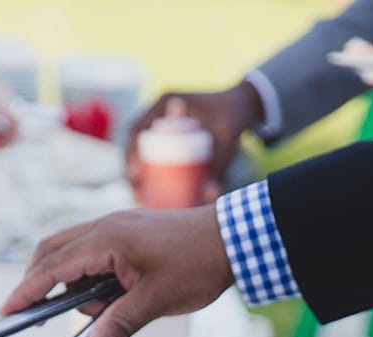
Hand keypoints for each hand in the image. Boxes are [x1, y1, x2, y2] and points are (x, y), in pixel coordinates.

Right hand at [0, 205, 232, 336]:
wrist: (232, 237)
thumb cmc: (197, 266)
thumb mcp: (155, 302)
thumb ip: (118, 326)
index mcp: (106, 240)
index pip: (53, 266)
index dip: (27, 290)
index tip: (7, 310)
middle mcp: (104, 226)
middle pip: (52, 253)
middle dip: (42, 285)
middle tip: (40, 318)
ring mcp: (115, 226)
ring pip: (72, 252)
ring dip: (74, 285)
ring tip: (105, 312)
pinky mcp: (127, 232)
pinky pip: (93, 252)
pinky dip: (90, 276)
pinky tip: (111, 297)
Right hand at [125, 83, 263, 198]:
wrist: (242, 104)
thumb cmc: (233, 118)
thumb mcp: (226, 141)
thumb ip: (220, 167)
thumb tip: (209, 197)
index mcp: (166, 101)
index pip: (137, 128)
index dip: (130, 154)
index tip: (136, 177)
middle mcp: (159, 109)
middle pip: (134, 141)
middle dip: (130, 169)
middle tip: (137, 195)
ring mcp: (162, 119)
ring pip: (140, 148)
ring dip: (136, 173)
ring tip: (140, 199)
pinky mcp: (168, 131)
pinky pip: (150, 150)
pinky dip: (146, 169)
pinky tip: (145, 190)